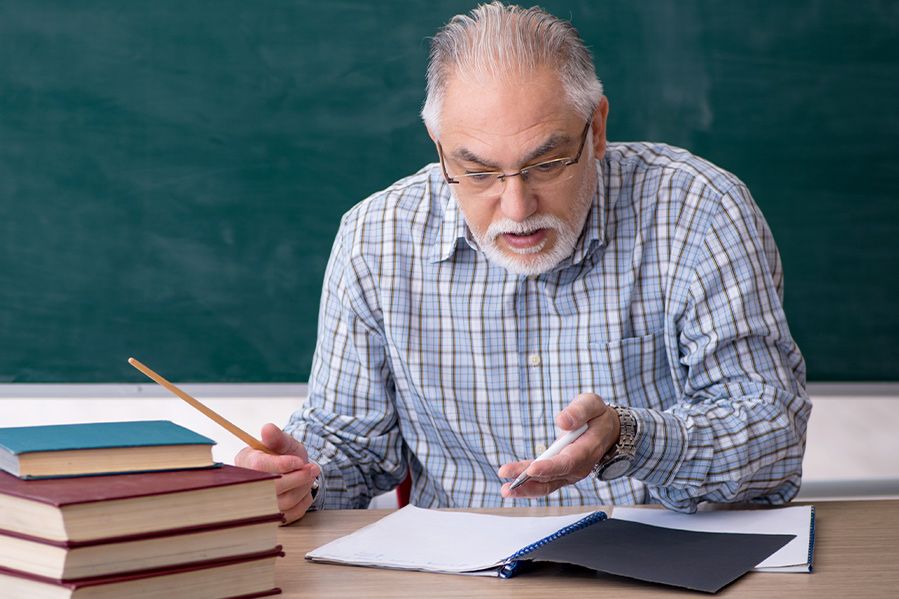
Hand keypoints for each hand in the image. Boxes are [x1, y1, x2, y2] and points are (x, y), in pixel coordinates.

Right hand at [235, 423, 319, 523]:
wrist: (292, 471)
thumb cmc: (284, 455)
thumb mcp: (283, 442)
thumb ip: (277, 437)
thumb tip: (267, 429)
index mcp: (245, 462)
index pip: (259, 467)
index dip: (282, 464)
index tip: (299, 461)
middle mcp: (246, 486)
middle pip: (271, 488)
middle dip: (297, 478)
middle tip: (312, 468)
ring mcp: (257, 504)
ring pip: (283, 503)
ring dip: (302, 488)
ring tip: (310, 476)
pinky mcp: (271, 517)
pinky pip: (290, 514)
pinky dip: (303, 501)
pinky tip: (304, 489)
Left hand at [498, 393, 619, 497]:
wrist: (607, 430)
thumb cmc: (597, 415)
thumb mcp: (592, 404)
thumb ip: (578, 411)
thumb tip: (562, 421)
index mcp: (587, 449)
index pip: (567, 462)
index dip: (549, 467)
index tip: (532, 469)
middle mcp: (578, 467)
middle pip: (552, 478)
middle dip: (529, 482)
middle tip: (508, 485)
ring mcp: (569, 473)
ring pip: (546, 484)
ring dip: (525, 488)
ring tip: (505, 490)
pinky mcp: (560, 473)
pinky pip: (543, 482)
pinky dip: (527, 485)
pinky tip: (510, 486)